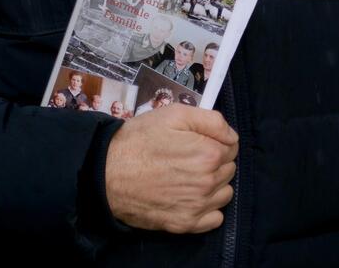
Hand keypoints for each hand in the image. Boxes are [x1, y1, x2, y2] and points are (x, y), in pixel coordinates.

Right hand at [102, 104, 236, 232]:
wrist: (107, 173)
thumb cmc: (139, 141)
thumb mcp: (173, 115)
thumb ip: (211, 120)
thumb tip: (232, 136)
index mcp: (209, 153)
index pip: (232, 147)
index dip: (215, 141)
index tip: (197, 141)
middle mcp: (208, 182)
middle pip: (228, 169)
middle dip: (215, 161)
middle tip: (189, 157)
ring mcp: (197, 206)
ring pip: (224, 193)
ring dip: (214, 184)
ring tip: (189, 177)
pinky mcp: (185, 224)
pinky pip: (214, 218)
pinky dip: (208, 209)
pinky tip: (191, 198)